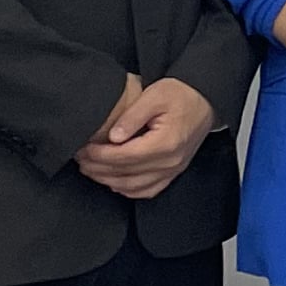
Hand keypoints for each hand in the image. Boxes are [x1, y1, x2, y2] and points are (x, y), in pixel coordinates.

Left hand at [78, 76, 216, 198]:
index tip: (84, 149)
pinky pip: (148, 190)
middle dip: (98, 169)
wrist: (205, 100)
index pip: (125, 157)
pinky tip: (114, 181)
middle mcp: (170, 162)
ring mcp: (173, 170)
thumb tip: (113, 136)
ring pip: (134, 187)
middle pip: (126, 174)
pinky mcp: (173, 172)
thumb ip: (132, 116)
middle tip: (80, 160)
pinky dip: (127, 189)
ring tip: (91, 169)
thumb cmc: (181, 95)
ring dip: (109, 181)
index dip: (100, 155)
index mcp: (166, 143)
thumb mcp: (154, 95)